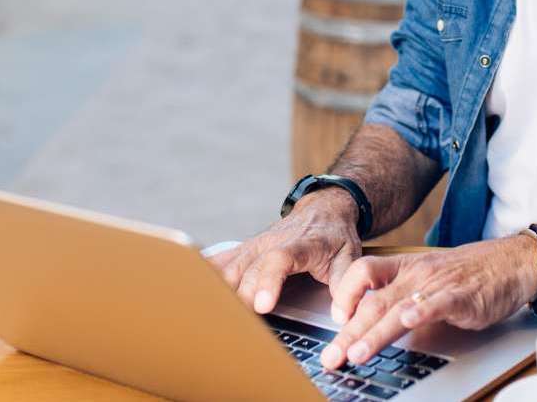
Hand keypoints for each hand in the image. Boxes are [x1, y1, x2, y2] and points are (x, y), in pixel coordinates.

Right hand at [207, 188, 362, 314]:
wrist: (323, 209)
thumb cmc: (334, 237)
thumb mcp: (350, 258)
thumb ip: (345, 287)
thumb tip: (341, 317)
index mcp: (299, 245)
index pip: (279, 260)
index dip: (268, 281)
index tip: (262, 305)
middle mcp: (270, 244)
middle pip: (247, 270)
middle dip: (239, 298)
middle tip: (236, 326)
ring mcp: (253, 246)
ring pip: (228, 268)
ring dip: (218, 292)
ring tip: (209, 319)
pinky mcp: (242, 250)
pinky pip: (218, 262)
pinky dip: (202, 276)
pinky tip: (186, 290)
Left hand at [319, 235, 536, 368]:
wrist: (511, 262)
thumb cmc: (468, 274)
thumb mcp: (428, 278)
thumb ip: (401, 295)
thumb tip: (370, 322)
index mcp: (405, 267)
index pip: (363, 271)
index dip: (344, 294)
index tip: (334, 319)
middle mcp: (416, 274)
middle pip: (373, 300)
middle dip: (348, 332)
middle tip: (331, 356)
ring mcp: (437, 284)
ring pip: (397, 307)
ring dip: (373, 333)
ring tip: (356, 353)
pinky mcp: (461, 296)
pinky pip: (437, 303)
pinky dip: (421, 311)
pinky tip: (408, 321)